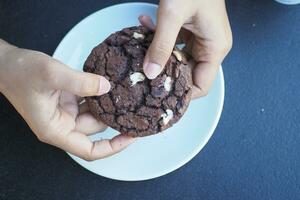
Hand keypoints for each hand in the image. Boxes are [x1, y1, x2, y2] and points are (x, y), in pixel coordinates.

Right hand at [0, 40, 134, 160]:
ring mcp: (66, 112)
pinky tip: (109, 84)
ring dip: (107, 104)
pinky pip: (90, 101)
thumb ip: (80, 82)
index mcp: (56, 130)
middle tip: (132, 104)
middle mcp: (62, 124)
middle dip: (113, 117)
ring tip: (124, 92)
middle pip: (95, 128)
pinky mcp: (68, 100)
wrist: (6, 63)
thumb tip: (106, 87)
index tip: (130, 137)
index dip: (112, 147)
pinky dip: (99, 94)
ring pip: (94, 113)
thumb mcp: (51, 74)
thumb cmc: (20, 73)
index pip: (89, 151)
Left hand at [141, 0, 231, 97]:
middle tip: (144, 72)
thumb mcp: (173, 14)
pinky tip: (145, 26)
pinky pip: (175, 43)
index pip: (201, 85)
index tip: (159, 93)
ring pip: (178, 60)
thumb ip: (161, 45)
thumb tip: (151, 72)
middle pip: (188, 74)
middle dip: (165, 74)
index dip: (182, 93)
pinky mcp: (191, 30)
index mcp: (215, 47)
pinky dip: (160, 38)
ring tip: (143, 46)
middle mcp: (211, 46)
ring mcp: (200, 38)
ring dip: (160, 54)